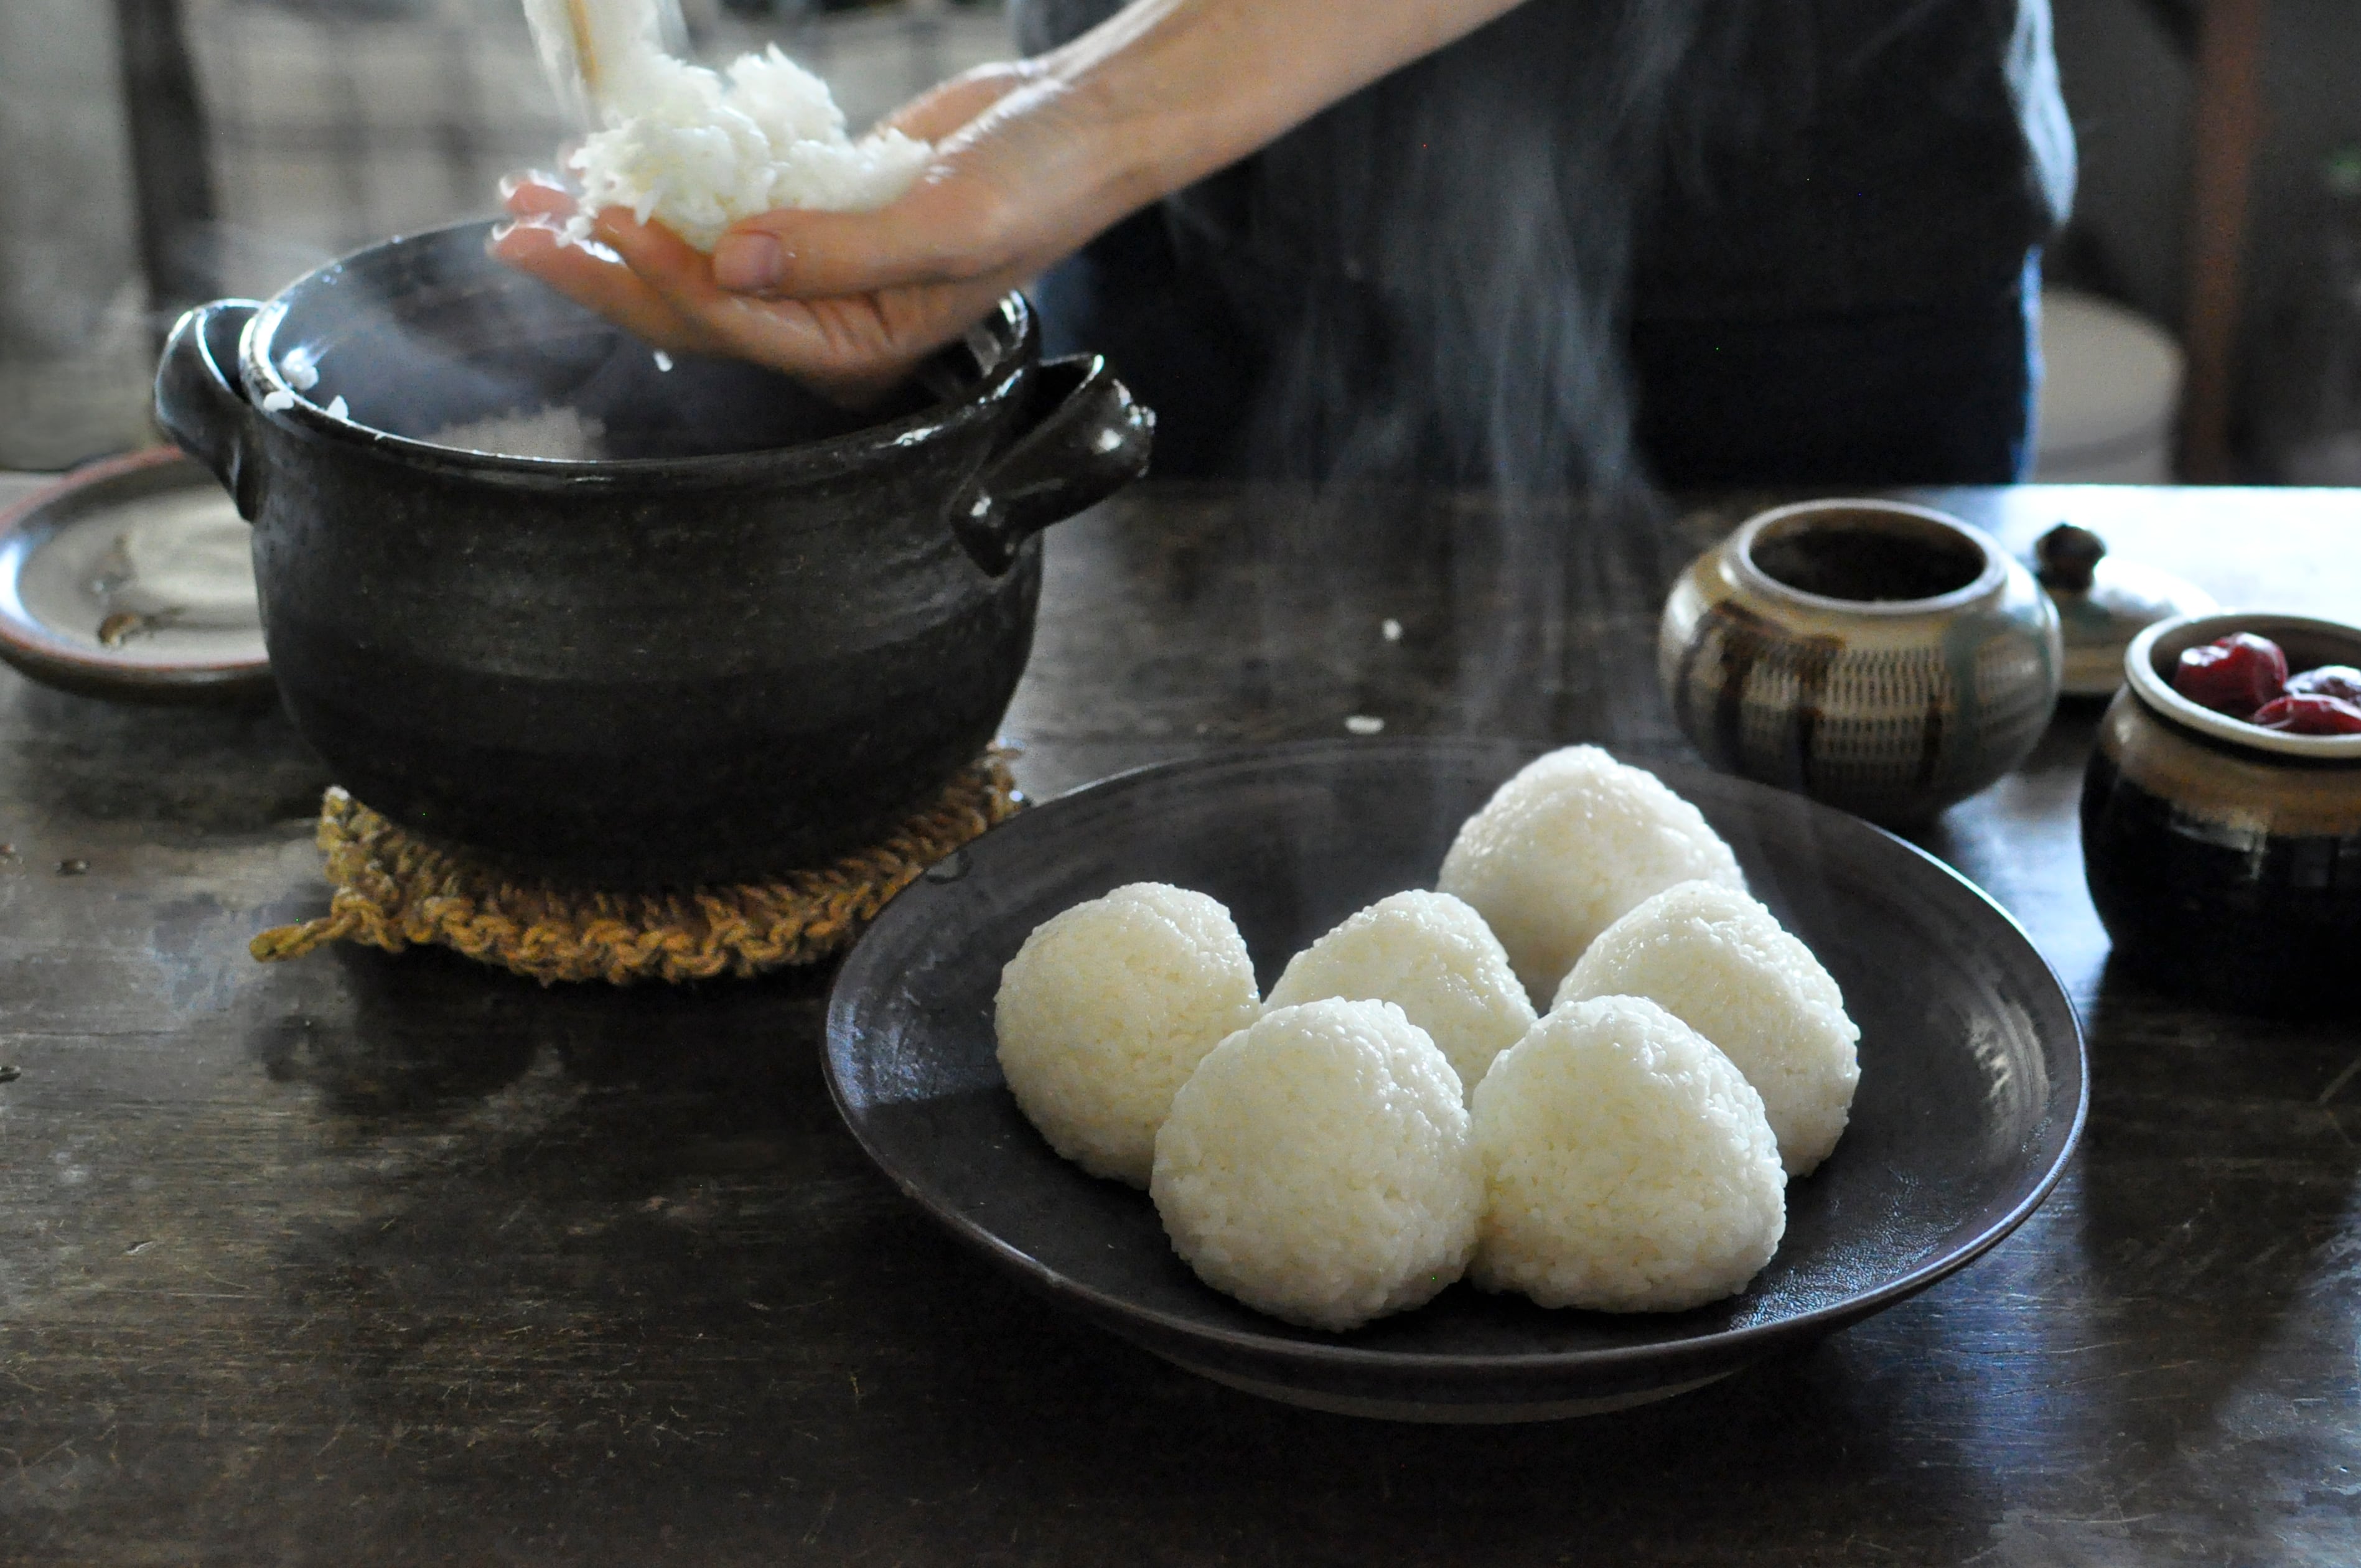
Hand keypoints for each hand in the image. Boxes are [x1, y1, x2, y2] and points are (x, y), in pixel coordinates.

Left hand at [491, 61, 1116, 402]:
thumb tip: (730, 257)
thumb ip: (840, 247)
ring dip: (613, 226)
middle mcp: (824, 321)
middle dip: (600, 268)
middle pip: (690, 307)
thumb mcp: (949, 222)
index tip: (600, 216)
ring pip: (691, 259)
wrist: (1074, 127)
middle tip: (512, 231)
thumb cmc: (1036, 185)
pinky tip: (607, 163)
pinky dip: (665, 185)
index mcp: (858, 347)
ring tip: (530, 194)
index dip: (660, 273)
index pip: (736, 322)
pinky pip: (719, 210)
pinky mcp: (810, 216)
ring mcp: (813, 269)